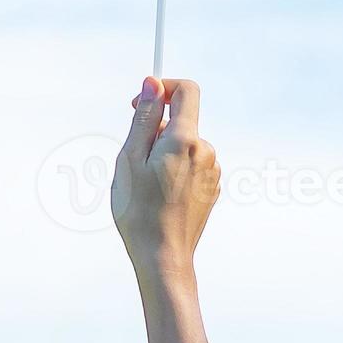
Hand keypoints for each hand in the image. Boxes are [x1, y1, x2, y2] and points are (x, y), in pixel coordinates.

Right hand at [113, 77, 221, 278]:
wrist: (163, 257)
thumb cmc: (140, 211)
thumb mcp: (130, 158)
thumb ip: (144, 118)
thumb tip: (153, 85)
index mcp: (186, 140)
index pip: (187, 91)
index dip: (163, 88)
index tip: (142, 102)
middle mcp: (206, 152)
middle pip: (182, 121)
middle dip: (156, 130)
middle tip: (134, 160)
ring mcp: (212, 171)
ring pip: (185, 145)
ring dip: (164, 153)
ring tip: (146, 184)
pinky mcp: (212, 188)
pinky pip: (192, 165)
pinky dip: (175, 170)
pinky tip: (160, 195)